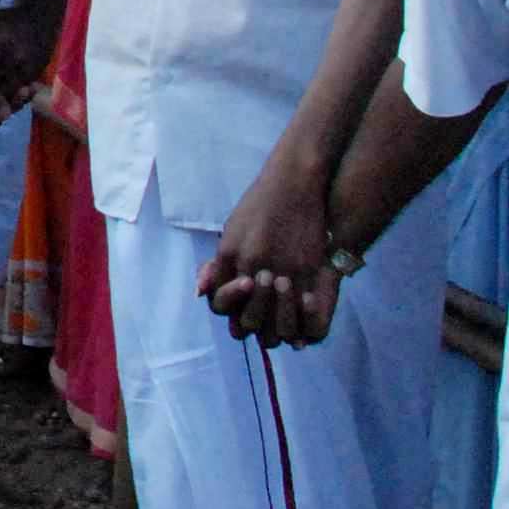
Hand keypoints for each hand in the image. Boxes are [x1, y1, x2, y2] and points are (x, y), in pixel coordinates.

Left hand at [200, 158, 338, 347]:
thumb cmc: (260, 204)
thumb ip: (217, 265)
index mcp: (228, 255)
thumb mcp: (232, 231)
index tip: (239, 314)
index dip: (230, 312)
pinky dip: (301, 320)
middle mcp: (251, 264)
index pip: (219, 303)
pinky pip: (301, 309)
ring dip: (277, 327)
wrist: (294, 182)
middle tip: (261, 327)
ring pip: (274, 319)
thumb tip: (201, 292)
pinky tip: (301, 319)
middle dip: (253, 327)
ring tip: (282, 326)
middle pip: (246, 318)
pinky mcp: (308, 268)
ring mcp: (281, 267)